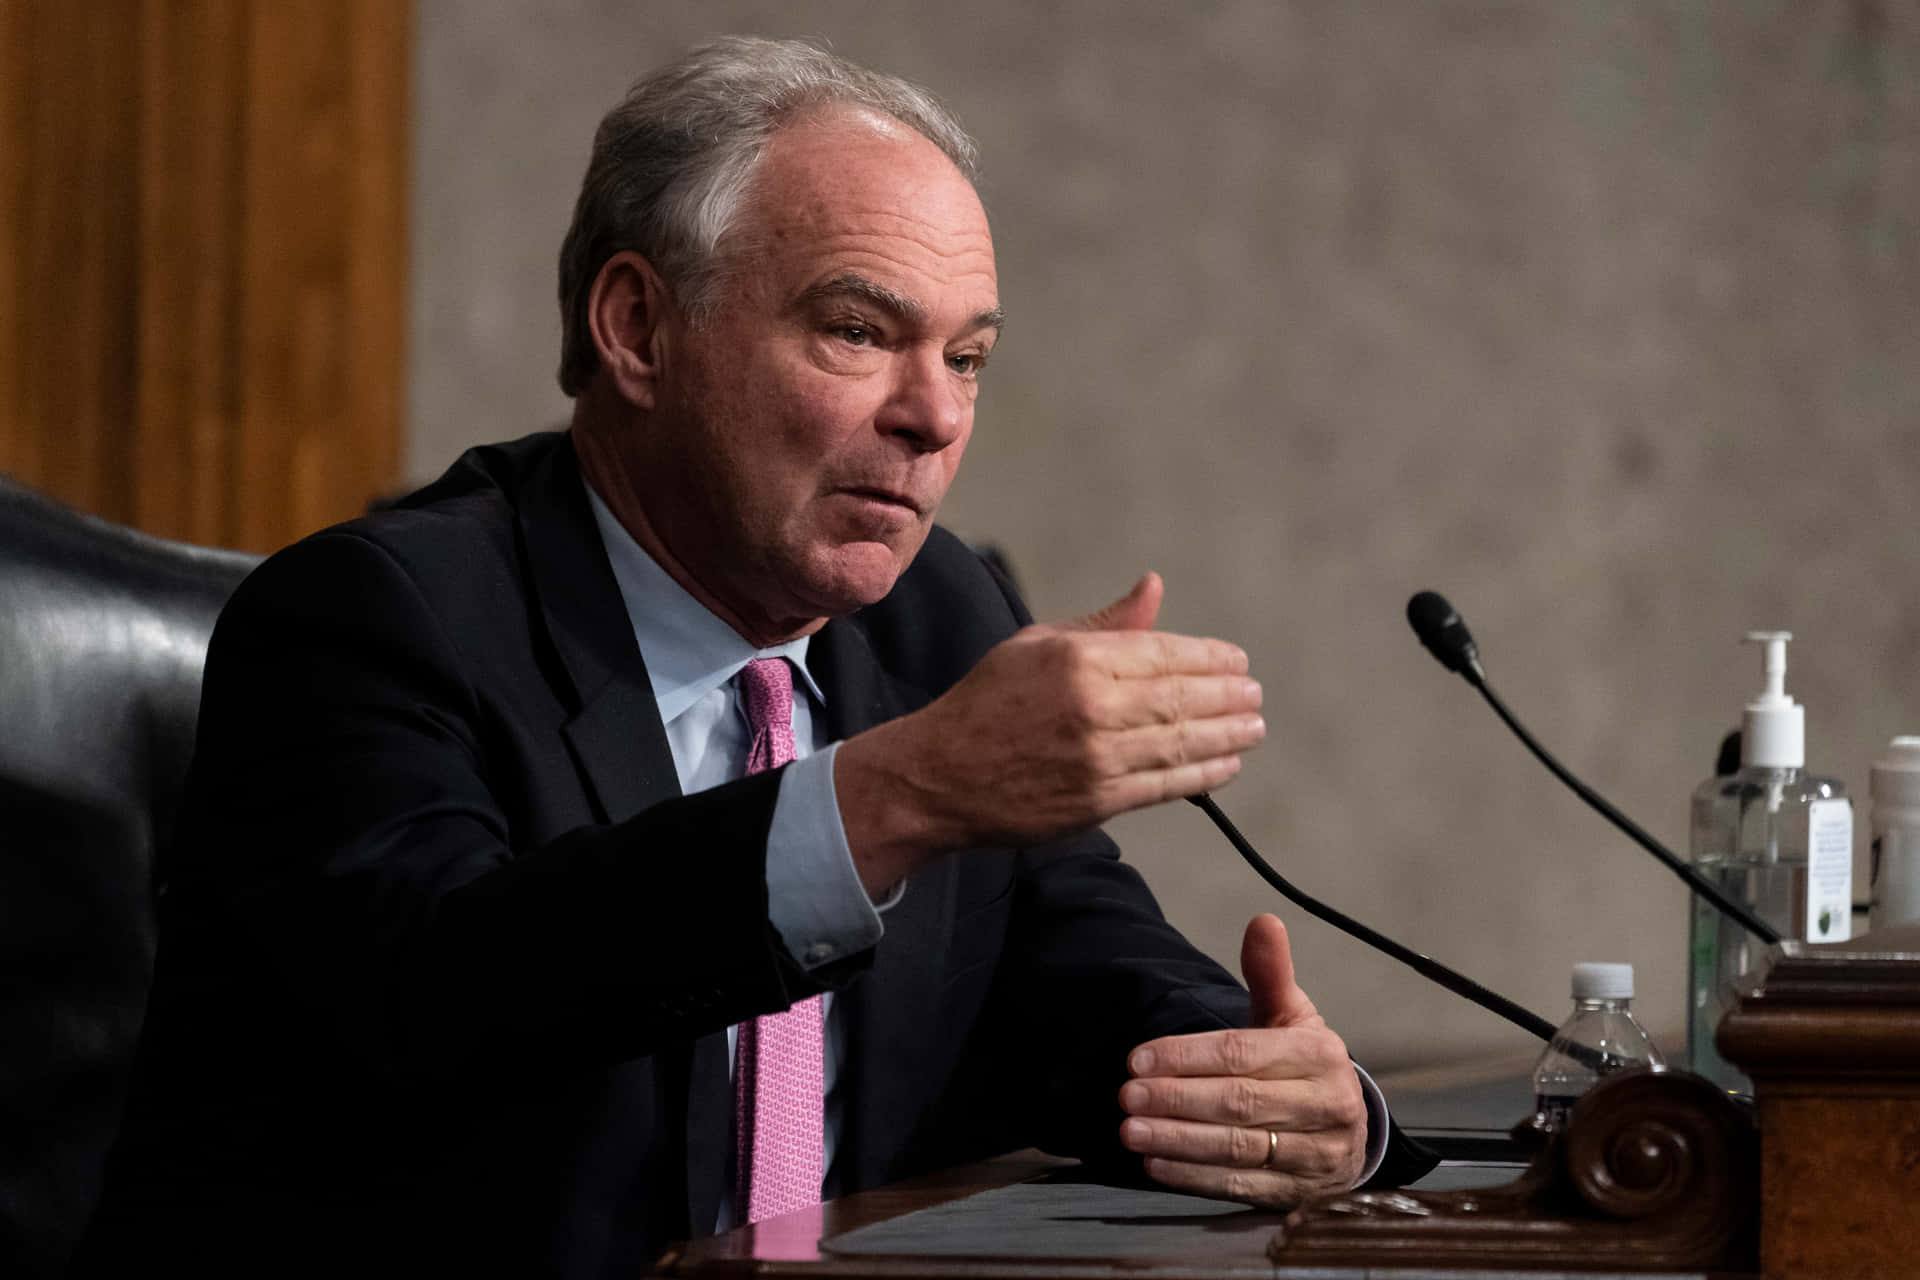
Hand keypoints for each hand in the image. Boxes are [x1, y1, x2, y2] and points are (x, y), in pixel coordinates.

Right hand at [835, 573, 1264, 887]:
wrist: (938, 776)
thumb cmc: (986, 703)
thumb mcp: (1035, 644)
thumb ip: (1104, 624)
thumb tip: (1153, 588)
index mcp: (1078, 659)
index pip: (1164, 654)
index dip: (1209, 658)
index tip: (1237, 661)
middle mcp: (1093, 706)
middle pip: (1182, 698)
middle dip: (1228, 696)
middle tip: (1255, 695)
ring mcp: (1097, 757)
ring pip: (1181, 743)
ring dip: (1227, 735)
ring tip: (1253, 727)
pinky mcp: (1097, 801)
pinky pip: (1165, 785)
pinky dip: (1202, 774)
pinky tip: (1226, 765)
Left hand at [1117, 914, 1366, 1206]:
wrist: (1351, 1129)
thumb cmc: (1304, 1064)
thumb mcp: (1294, 1015)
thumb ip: (1271, 972)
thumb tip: (1263, 921)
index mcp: (1319, 1053)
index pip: (1242, 1053)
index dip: (1186, 1056)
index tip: (1137, 1059)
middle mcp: (1326, 1104)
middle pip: (1238, 1102)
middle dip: (1175, 1099)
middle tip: (1127, 1096)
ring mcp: (1318, 1154)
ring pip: (1238, 1148)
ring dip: (1178, 1141)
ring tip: (1132, 1131)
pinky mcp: (1302, 1193)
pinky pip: (1243, 1186)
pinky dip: (1195, 1177)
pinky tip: (1157, 1165)